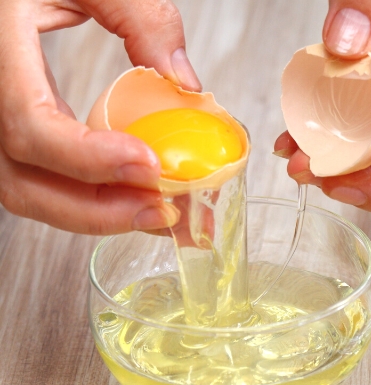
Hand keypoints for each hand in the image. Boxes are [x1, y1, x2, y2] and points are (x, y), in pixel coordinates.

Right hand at [0, 0, 199, 233]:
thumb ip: (138, 16)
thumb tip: (184, 82)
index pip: (29, 125)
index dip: (87, 157)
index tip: (148, 164)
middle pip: (21, 181)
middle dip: (96, 208)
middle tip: (162, 210)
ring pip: (25, 189)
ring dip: (93, 210)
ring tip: (156, 210)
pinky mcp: (7, 125)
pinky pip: (36, 175)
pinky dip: (84, 193)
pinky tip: (130, 191)